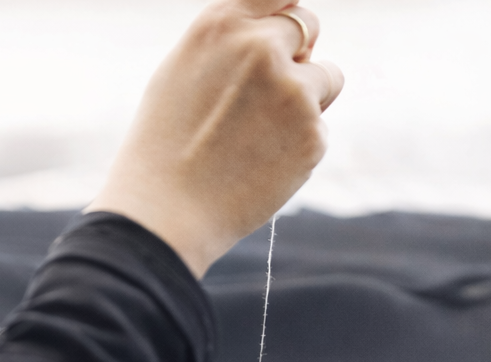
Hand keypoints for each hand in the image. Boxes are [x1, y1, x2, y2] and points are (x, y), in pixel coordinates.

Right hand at [86, 1, 343, 277]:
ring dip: (307, 100)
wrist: (164, 212)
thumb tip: (278, 38)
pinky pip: (320, 129)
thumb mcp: (183, 72)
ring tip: (260, 137)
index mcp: (221, 23)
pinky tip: (261, 167)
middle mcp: (260, 46)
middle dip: (298, 53)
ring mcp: (292, 90)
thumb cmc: (163, 148)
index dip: (284, 14)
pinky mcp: (313, 134)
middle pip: (307, 25)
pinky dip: (300, 146)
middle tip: (270, 93)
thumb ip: (229, 46)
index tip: (286, 34)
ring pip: (327, 78)